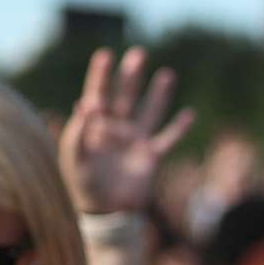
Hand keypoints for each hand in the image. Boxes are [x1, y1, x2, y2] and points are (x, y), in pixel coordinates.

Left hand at [60, 49, 194, 217]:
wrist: (105, 210)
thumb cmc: (83, 182)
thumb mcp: (73, 157)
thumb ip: (77, 132)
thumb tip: (85, 104)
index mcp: (95, 125)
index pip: (98, 94)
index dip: (101, 75)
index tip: (106, 55)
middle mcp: (117, 128)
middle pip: (126, 96)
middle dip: (131, 76)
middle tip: (138, 54)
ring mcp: (136, 140)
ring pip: (150, 112)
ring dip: (158, 94)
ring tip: (167, 74)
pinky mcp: (152, 156)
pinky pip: (168, 139)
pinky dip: (180, 128)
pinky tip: (190, 114)